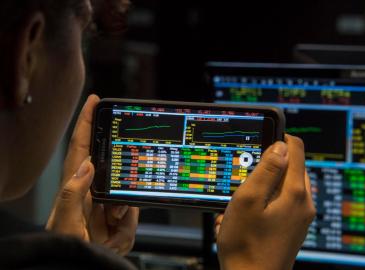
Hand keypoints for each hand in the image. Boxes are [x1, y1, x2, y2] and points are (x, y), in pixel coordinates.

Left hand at [46, 95, 138, 255]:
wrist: (86, 264)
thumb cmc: (67, 245)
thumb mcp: (66, 223)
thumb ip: (73, 194)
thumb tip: (87, 165)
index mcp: (75, 183)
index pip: (81, 145)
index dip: (86, 121)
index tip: (95, 101)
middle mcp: (92, 188)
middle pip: (112, 164)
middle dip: (119, 173)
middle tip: (114, 197)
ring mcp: (108, 200)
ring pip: (127, 189)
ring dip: (123, 210)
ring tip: (110, 225)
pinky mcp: (121, 212)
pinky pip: (133, 209)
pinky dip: (128, 221)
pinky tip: (115, 231)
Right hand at [216, 135, 315, 269]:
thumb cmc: (247, 244)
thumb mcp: (248, 199)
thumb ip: (266, 169)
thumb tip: (281, 146)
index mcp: (295, 193)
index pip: (296, 149)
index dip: (280, 137)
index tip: (265, 136)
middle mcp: (303, 204)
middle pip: (291, 167)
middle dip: (268, 167)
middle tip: (246, 178)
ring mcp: (300, 217)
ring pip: (284, 186)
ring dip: (263, 187)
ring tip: (242, 203)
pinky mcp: (293, 227)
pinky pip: (282, 203)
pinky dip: (265, 202)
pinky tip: (246, 217)